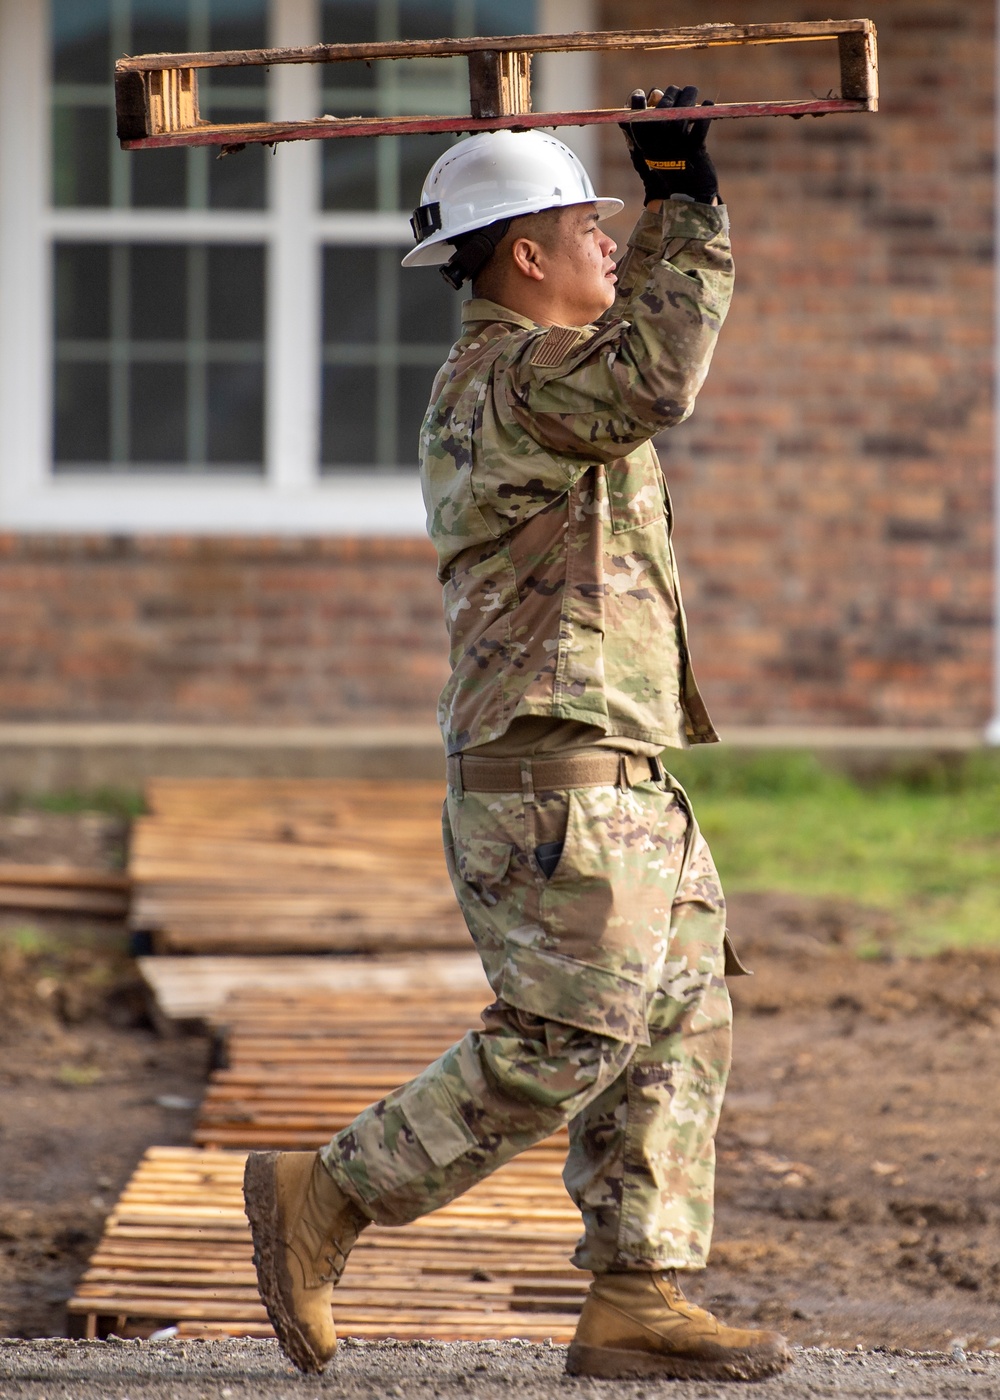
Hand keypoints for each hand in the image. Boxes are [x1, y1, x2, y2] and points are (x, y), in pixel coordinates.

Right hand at [621, 85, 718, 205]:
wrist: (688, 193)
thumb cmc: (670, 165)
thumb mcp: (652, 149)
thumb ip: (647, 125)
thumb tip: (651, 95)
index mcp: (643, 145)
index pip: (635, 115)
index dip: (636, 101)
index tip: (641, 95)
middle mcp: (657, 144)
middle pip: (663, 106)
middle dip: (673, 92)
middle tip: (680, 91)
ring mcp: (676, 146)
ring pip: (683, 111)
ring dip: (689, 95)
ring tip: (692, 91)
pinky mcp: (694, 149)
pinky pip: (702, 122)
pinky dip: (707, 109)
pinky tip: (709, 103)